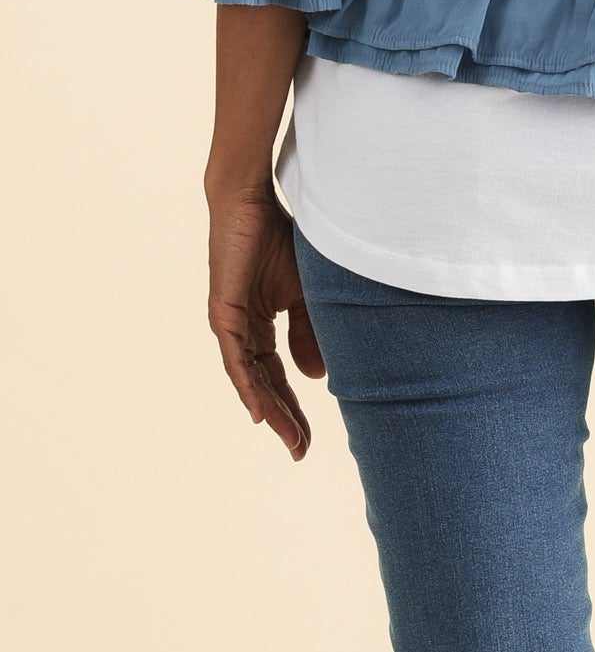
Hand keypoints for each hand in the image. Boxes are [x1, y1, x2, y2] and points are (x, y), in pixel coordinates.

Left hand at [206, 186, 325, 459]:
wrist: (251, 202)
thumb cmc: (278, 239)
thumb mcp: (306, 293)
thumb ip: (308, 332)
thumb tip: (314, 378)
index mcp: (260, 325)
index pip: (277, 374)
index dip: (293, 406)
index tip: (308, 438)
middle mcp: (241, 331)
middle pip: (263, 384)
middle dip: (283, 417)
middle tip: (299, 449)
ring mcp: (230, 325)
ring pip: (250, 378)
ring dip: (269, 410)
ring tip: (287, 438)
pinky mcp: (223, 315)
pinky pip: (237, 359)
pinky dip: (248, 387)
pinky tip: (260, 412)